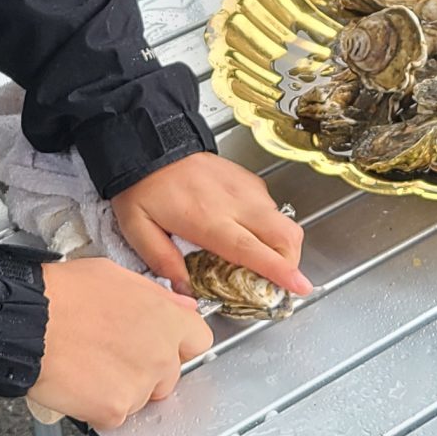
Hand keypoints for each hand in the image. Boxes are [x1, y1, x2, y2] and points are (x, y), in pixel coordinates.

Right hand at [32, 259, 213, 429]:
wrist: (26, 323)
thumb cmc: (63, 295)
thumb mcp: (116, 277)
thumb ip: (157, 297)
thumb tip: (182, 308)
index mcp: (166, 319)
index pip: (199, 341)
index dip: (178, 343)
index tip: (162, 344)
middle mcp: (160, 355)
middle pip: (170, 375)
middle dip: (147, 370)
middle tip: (112, 354)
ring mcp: (140, 386)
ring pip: (142, 398)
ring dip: (122, 389)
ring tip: (90, 364)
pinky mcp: (115, 410)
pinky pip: (115, 416)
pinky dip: (98, 406)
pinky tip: (80, 382)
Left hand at [112, 153, 310, 298]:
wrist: (153, 145)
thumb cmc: (145, 186)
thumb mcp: (138, 229)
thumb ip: (162, 261)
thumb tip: (183, 290)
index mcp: (207, 219)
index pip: (251, 248)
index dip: (279, 269)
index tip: (298, 285)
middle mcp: (234, 203)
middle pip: (284, 235)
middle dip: (292, 262)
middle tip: (280, 280)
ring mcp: (246, 189)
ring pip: (284, 222)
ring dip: (282, 246)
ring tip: (261, 261)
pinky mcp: (250, 181)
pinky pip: (273, 209)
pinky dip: (271, 228)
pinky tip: (249, 234)